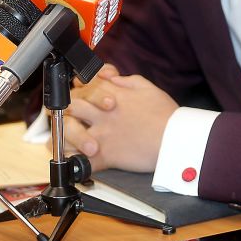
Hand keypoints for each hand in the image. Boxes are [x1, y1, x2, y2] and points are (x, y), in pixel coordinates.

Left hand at [62, 73, 176, 172]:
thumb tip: (109, 77)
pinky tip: (74, 162)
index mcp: (113, 94)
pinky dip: (75, 162)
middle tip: (68, 115)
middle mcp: (103, 112)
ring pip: (69, 131)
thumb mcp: (146, 86)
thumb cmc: (165, 114)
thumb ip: (125, 80)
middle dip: (66, 108)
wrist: (175, 139)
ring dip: (65, 135)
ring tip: (66, 138)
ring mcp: (102, 134)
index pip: (84, 85)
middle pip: (71, 104)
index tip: (79, 93)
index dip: (78, 88)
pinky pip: (81, 161)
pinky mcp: (106, 155)